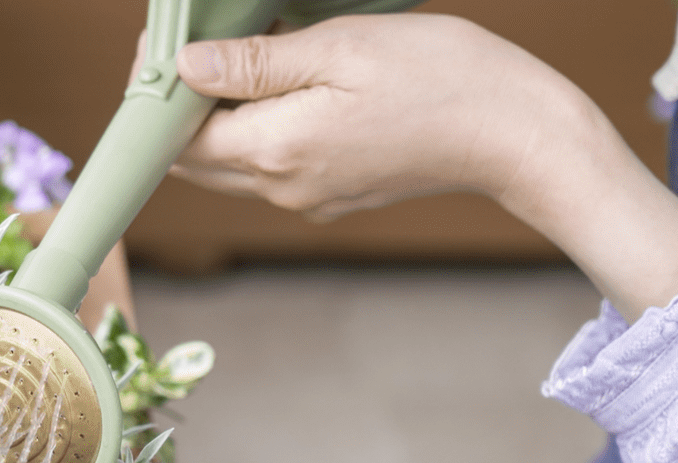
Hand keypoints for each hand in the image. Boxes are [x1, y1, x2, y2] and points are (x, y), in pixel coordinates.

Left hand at [160, 14, 677, 319]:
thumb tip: (185, 69)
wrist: (517, 134)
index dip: (160, 95)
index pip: (178, 138)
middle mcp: (282, 188)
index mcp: (276, 151)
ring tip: (241, 58)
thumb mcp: (341, 50)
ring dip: (219, 118)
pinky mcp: (330, 196)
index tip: (163, 48)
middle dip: (180, 109)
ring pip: (230, 163)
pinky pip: (269, 166)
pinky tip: (282, 84)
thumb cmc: (443, 80)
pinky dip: (257, 129)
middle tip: (192, 48)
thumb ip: (256, 64)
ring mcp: (307, 198)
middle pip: (194, 158)